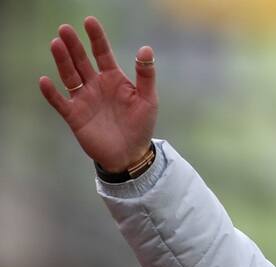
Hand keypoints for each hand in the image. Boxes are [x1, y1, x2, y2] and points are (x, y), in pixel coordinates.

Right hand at [38, 16, 156, 173]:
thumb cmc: (141, 125)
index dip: (96, 38)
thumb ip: (146, 75)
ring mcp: (83, 99)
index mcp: (113, 79)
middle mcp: (95, 85)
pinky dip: (51, 93)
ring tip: (56, 44)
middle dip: (73, 46)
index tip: (89, 21)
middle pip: (81, 61)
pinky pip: (60, 102)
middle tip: (65, 29)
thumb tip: (146, 48)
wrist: (130, 154)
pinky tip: (45, 81)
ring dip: (62, 62)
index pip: (102, 53)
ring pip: (69, 76)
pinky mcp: (74, 115)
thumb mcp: (148, 99)